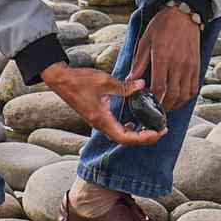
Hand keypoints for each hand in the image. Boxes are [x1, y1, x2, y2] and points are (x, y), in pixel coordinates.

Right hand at [41, 63, 161, 145]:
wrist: (60, 80)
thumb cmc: (79, 80)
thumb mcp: (104, 81)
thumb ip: (124, 86)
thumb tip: (142, 86)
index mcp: (102, 119)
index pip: (125, 138)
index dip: (143, 138)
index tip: (158, 132)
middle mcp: (100, 124)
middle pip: (125, 140)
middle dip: (144, 138)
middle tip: (160, 131)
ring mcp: (98, 122)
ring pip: (120, 135)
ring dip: (137, 134)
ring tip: (152, 127)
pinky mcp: (97, 117)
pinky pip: (115, 128)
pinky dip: (128, 128)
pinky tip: (135, 120)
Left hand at [130, 6, 201, 112]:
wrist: (184, 13)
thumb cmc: (162, 25)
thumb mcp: (145, 41)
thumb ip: (139, 63)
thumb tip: (131, 81)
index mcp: (163, 57)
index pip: (159, 88)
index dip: (153, 102)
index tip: (146, 107)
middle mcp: (178, 64)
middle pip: (173, 95)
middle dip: (163, 107)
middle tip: (155, 111)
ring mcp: (190, 66)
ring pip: (185, 95)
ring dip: (175, 104)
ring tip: (166, 106)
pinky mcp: (197, 65)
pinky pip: (194, 88)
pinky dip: (186, 97)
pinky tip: (178, 97)